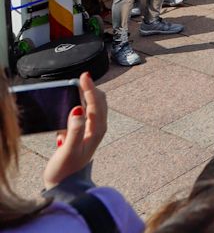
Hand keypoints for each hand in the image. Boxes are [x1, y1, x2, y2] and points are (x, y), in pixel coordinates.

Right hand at [43, 73, 106, 189]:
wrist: (66, 186)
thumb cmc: (65, 170)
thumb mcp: (67, 151)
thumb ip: (73, 131)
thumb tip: (78, 110)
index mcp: (96, 131)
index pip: (96, 104)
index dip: (90, 89)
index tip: (84, 76)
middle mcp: (98, 129)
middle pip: (99, 103)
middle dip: (91, 88)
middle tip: (82, 77)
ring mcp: (93, 131)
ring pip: (95, 107)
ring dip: (89, 94)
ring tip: (81, 84)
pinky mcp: (86, 133)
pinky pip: (88, 113)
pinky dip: (85, 102)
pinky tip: (78, 100)